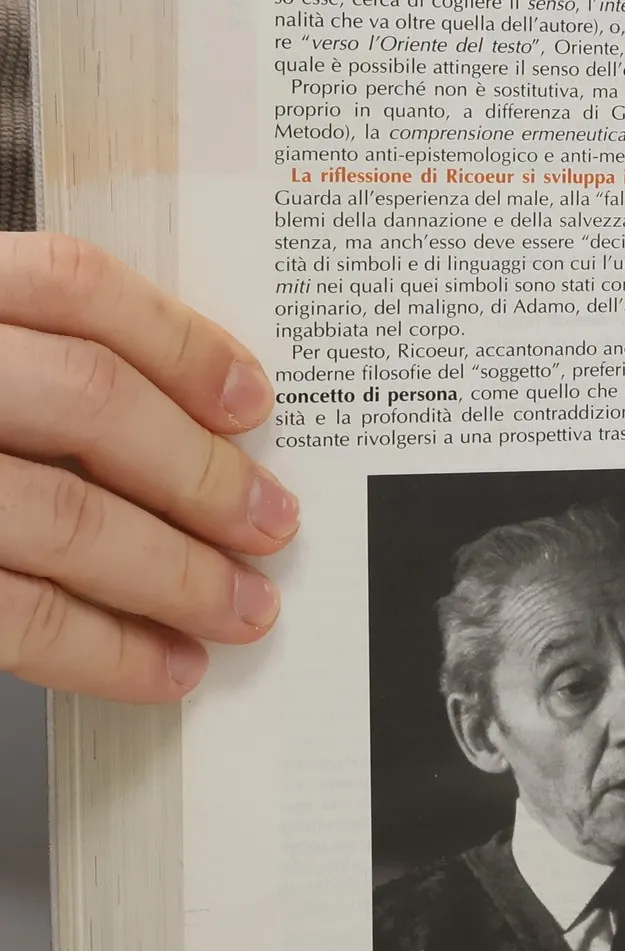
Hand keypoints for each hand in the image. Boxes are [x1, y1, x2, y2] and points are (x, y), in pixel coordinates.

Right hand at [0, 234, 294, 700]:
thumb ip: (29, 365)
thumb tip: (193, 420)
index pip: (69, 284)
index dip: (178, 338)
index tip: (253, 398)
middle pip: (88, 400)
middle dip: (201, 472)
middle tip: (273, 522)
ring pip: (62, 515)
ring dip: (174, 573)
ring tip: (241, 608)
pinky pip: (14, 614)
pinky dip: (105, 650)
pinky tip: (163, 666)